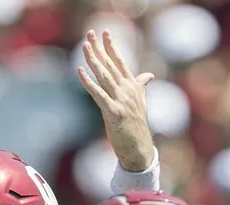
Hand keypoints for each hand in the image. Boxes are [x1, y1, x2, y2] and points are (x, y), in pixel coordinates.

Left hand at [78, 29, 154, 171]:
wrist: (139, 147)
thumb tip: (149, 75)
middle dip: (99, 48)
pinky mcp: (114, 112)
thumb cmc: (137, 126)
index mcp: (133, 86)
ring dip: (93, 60)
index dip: (112, 47)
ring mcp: (121, 100)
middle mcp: (128, 90)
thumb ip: (141, 86)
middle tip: (90, 33)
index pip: (120, 62)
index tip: (105, 33)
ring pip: (104, 76)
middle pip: (110, 65)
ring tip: (84, 46)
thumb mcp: (140, 103)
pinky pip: (98, 94)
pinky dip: (89, 82)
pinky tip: (80, 72)